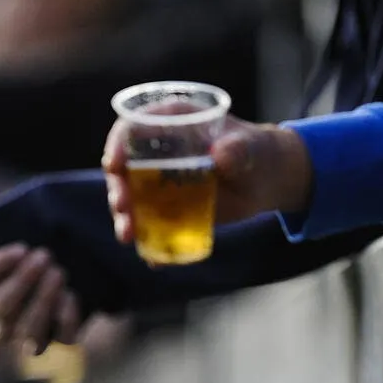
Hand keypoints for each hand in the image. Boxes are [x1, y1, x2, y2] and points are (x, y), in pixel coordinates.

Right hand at [0, 224, 81, 350]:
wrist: (66, 239)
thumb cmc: (20, 232)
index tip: (21, 248)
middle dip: (23, 279)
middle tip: (45, 256)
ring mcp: (26, 333)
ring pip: (27, 333)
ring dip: (43, 300)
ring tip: (58, 272)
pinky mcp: (58, 336)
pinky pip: (62, 338)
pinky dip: (67, 316)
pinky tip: (70, 293)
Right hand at [102, 114, 313, 241]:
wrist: (267, 179)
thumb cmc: (257, 150)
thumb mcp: (250, 147)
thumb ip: (237, 149)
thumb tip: (219, 156)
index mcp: (171, 124)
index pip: (132, 128)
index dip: (117, 144)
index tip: (115, 165)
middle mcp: (157, 152)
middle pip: (124, 169)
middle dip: (118, 189)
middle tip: (123, 208)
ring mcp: (160, 182)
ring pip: (132, 200)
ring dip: (125, 218)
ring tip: (128, 236)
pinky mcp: (169, 208)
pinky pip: (151, 224)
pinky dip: (150, 242)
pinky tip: (153, 258)